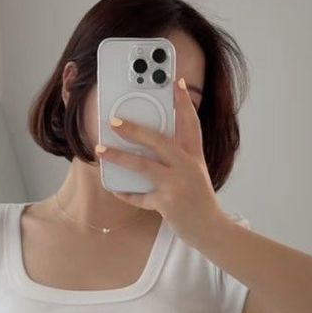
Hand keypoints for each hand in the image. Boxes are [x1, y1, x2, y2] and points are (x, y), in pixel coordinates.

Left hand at [95, 77, 225, 244]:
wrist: (211, 229)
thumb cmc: (199, 199)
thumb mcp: (195, 173)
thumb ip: (178, 159)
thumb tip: (147, 147)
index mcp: (195, 156)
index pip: (191, 123)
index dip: (183, 102)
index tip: (175, 82)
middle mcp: (187, 166)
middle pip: (159, 141)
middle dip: (135, 130)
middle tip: (115, 121)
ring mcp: (177, 184)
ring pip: (143, 166)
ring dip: (119, 157)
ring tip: (100, 149)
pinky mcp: (168, 203)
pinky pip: (140, 196)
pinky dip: (126, 193)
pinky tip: (115, 188)